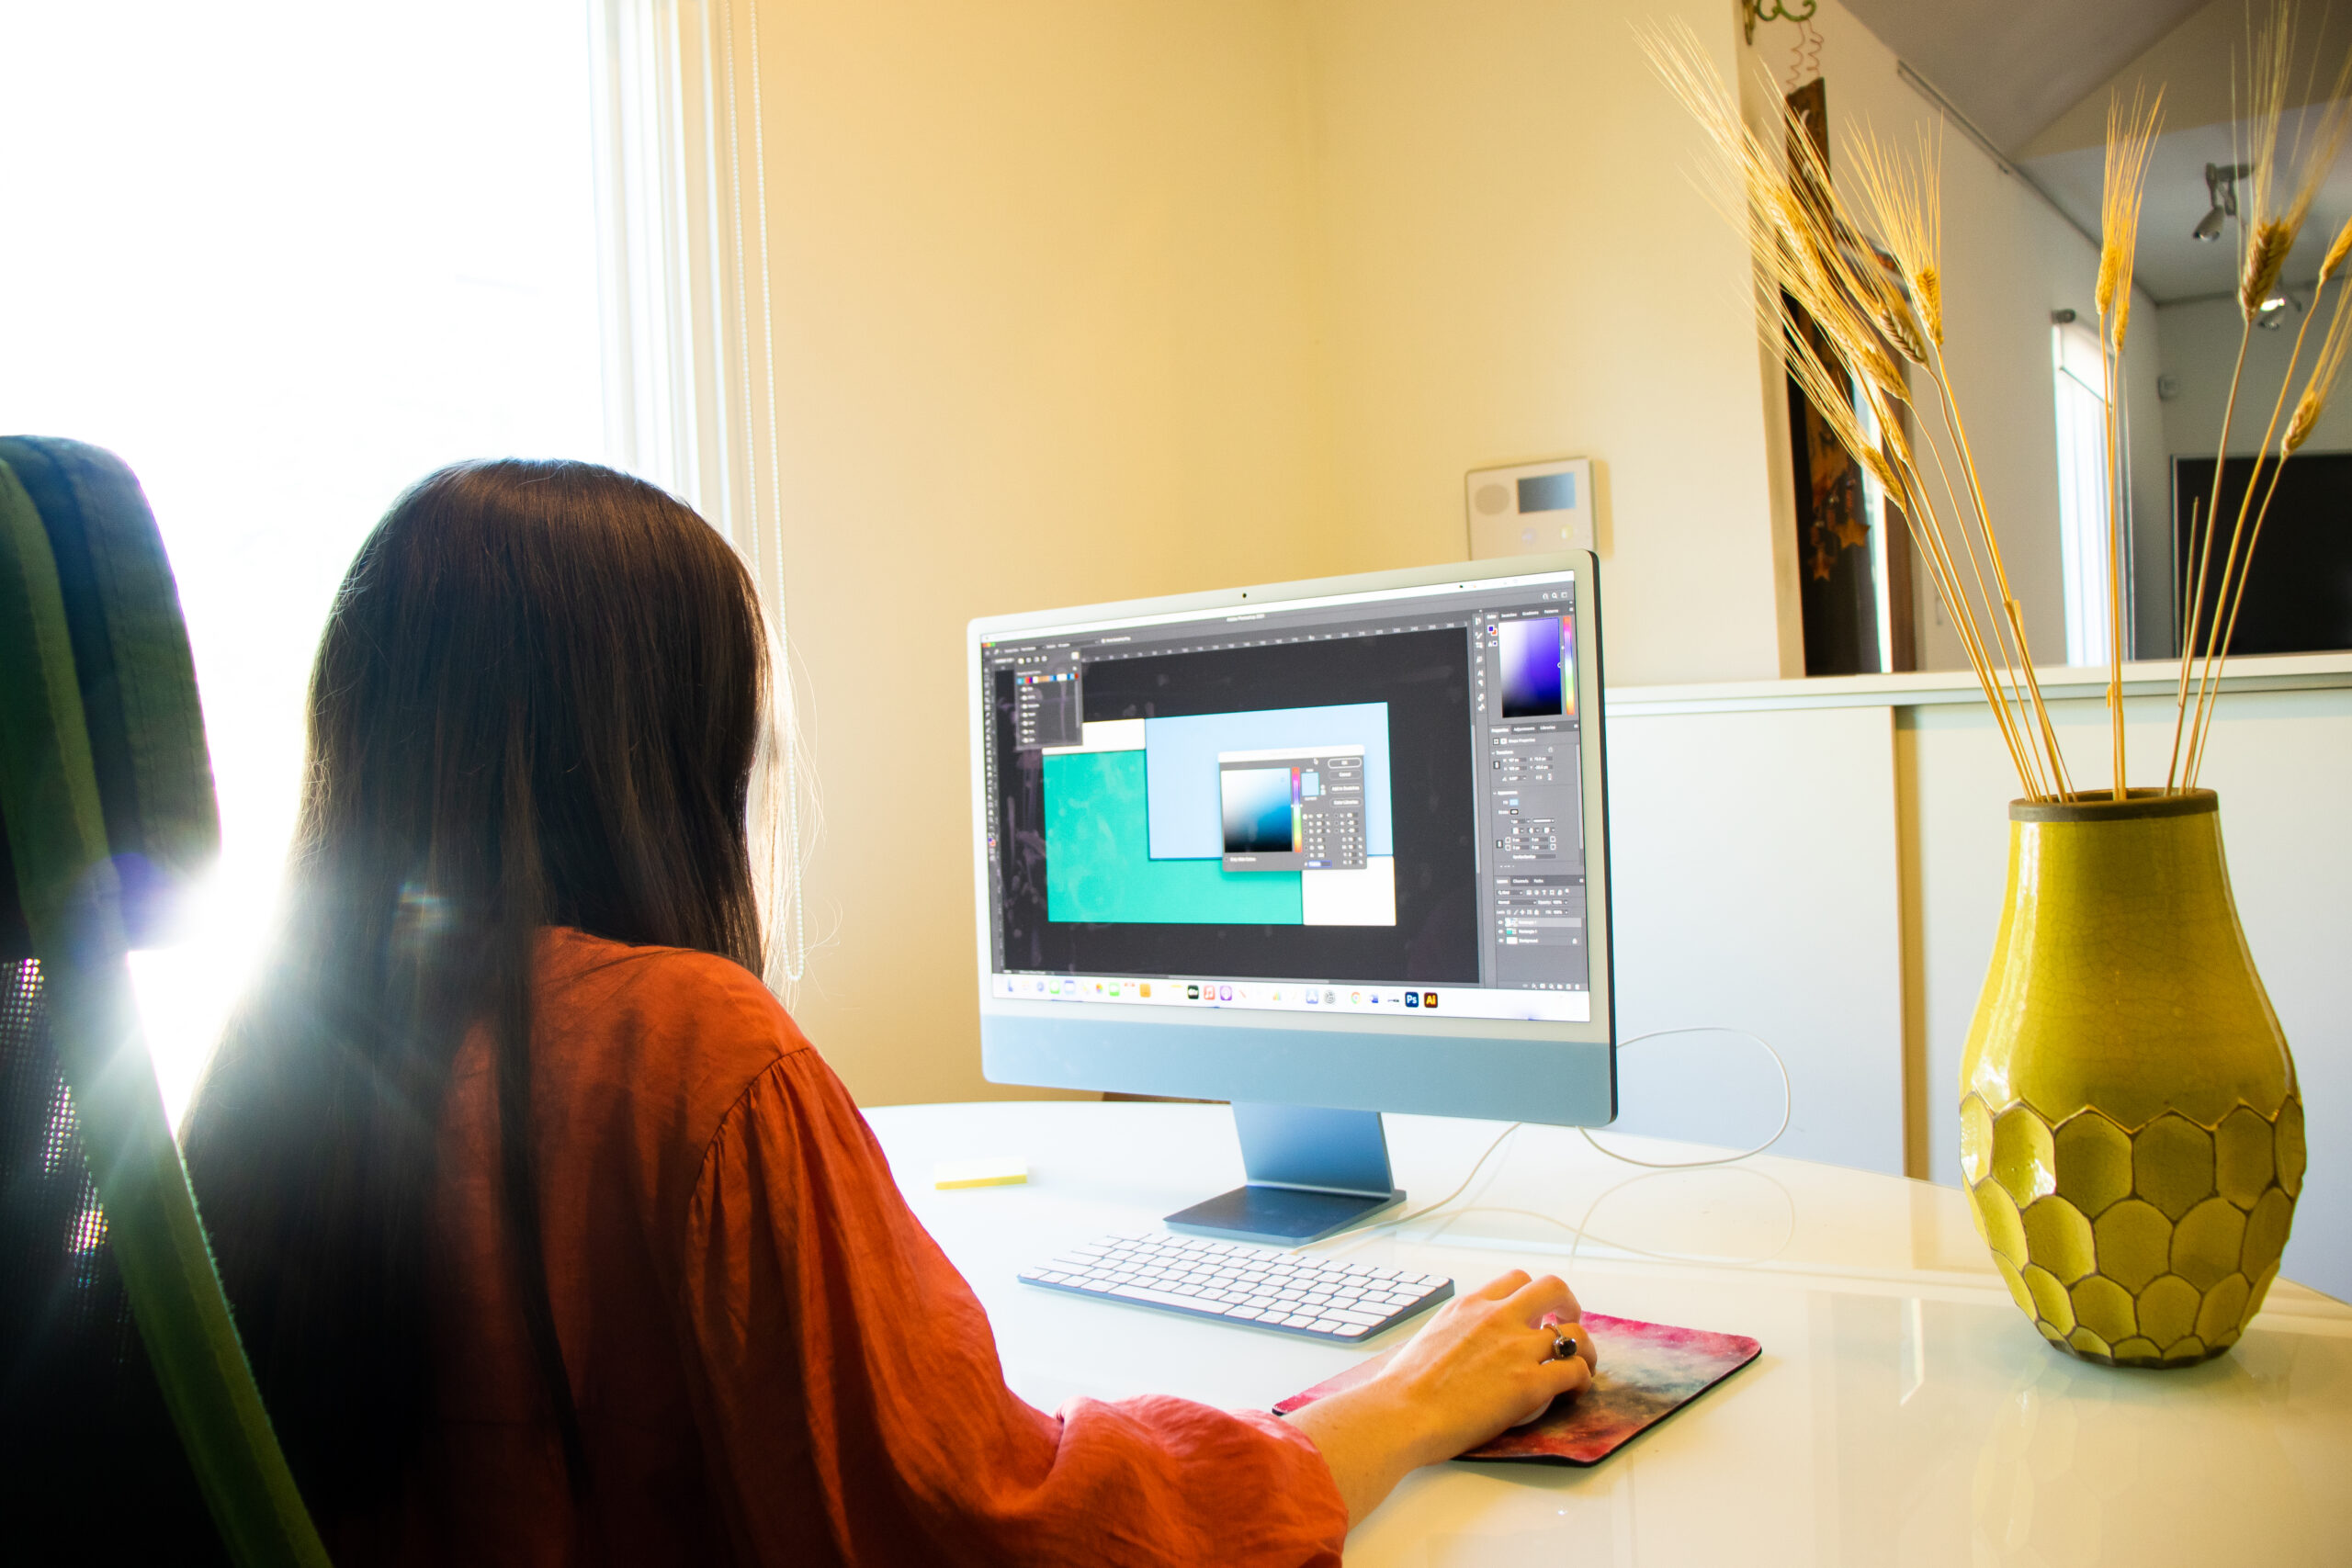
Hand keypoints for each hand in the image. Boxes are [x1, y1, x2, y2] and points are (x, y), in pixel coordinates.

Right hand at [1372, 1270, 1596, 1464]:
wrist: (1401, 1413)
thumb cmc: (1402, 1387)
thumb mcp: (1429, 1337)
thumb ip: (1457, 1332)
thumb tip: (1465, 1348)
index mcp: (1468, 1306)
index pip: (1515, 1280)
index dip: (1532, 1296)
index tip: (1535, 1314)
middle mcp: (1496, 1318)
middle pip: (1552, 1288)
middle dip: (1567, 1304)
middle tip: (1568, 1323)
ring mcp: (1516, 1348)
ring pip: (1574, 1333)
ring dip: (1584, 1349)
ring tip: (1581, 1365)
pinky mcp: (1530, 1383)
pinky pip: (1574, 1371)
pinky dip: (1581, 1380)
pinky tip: (1573, 1392)